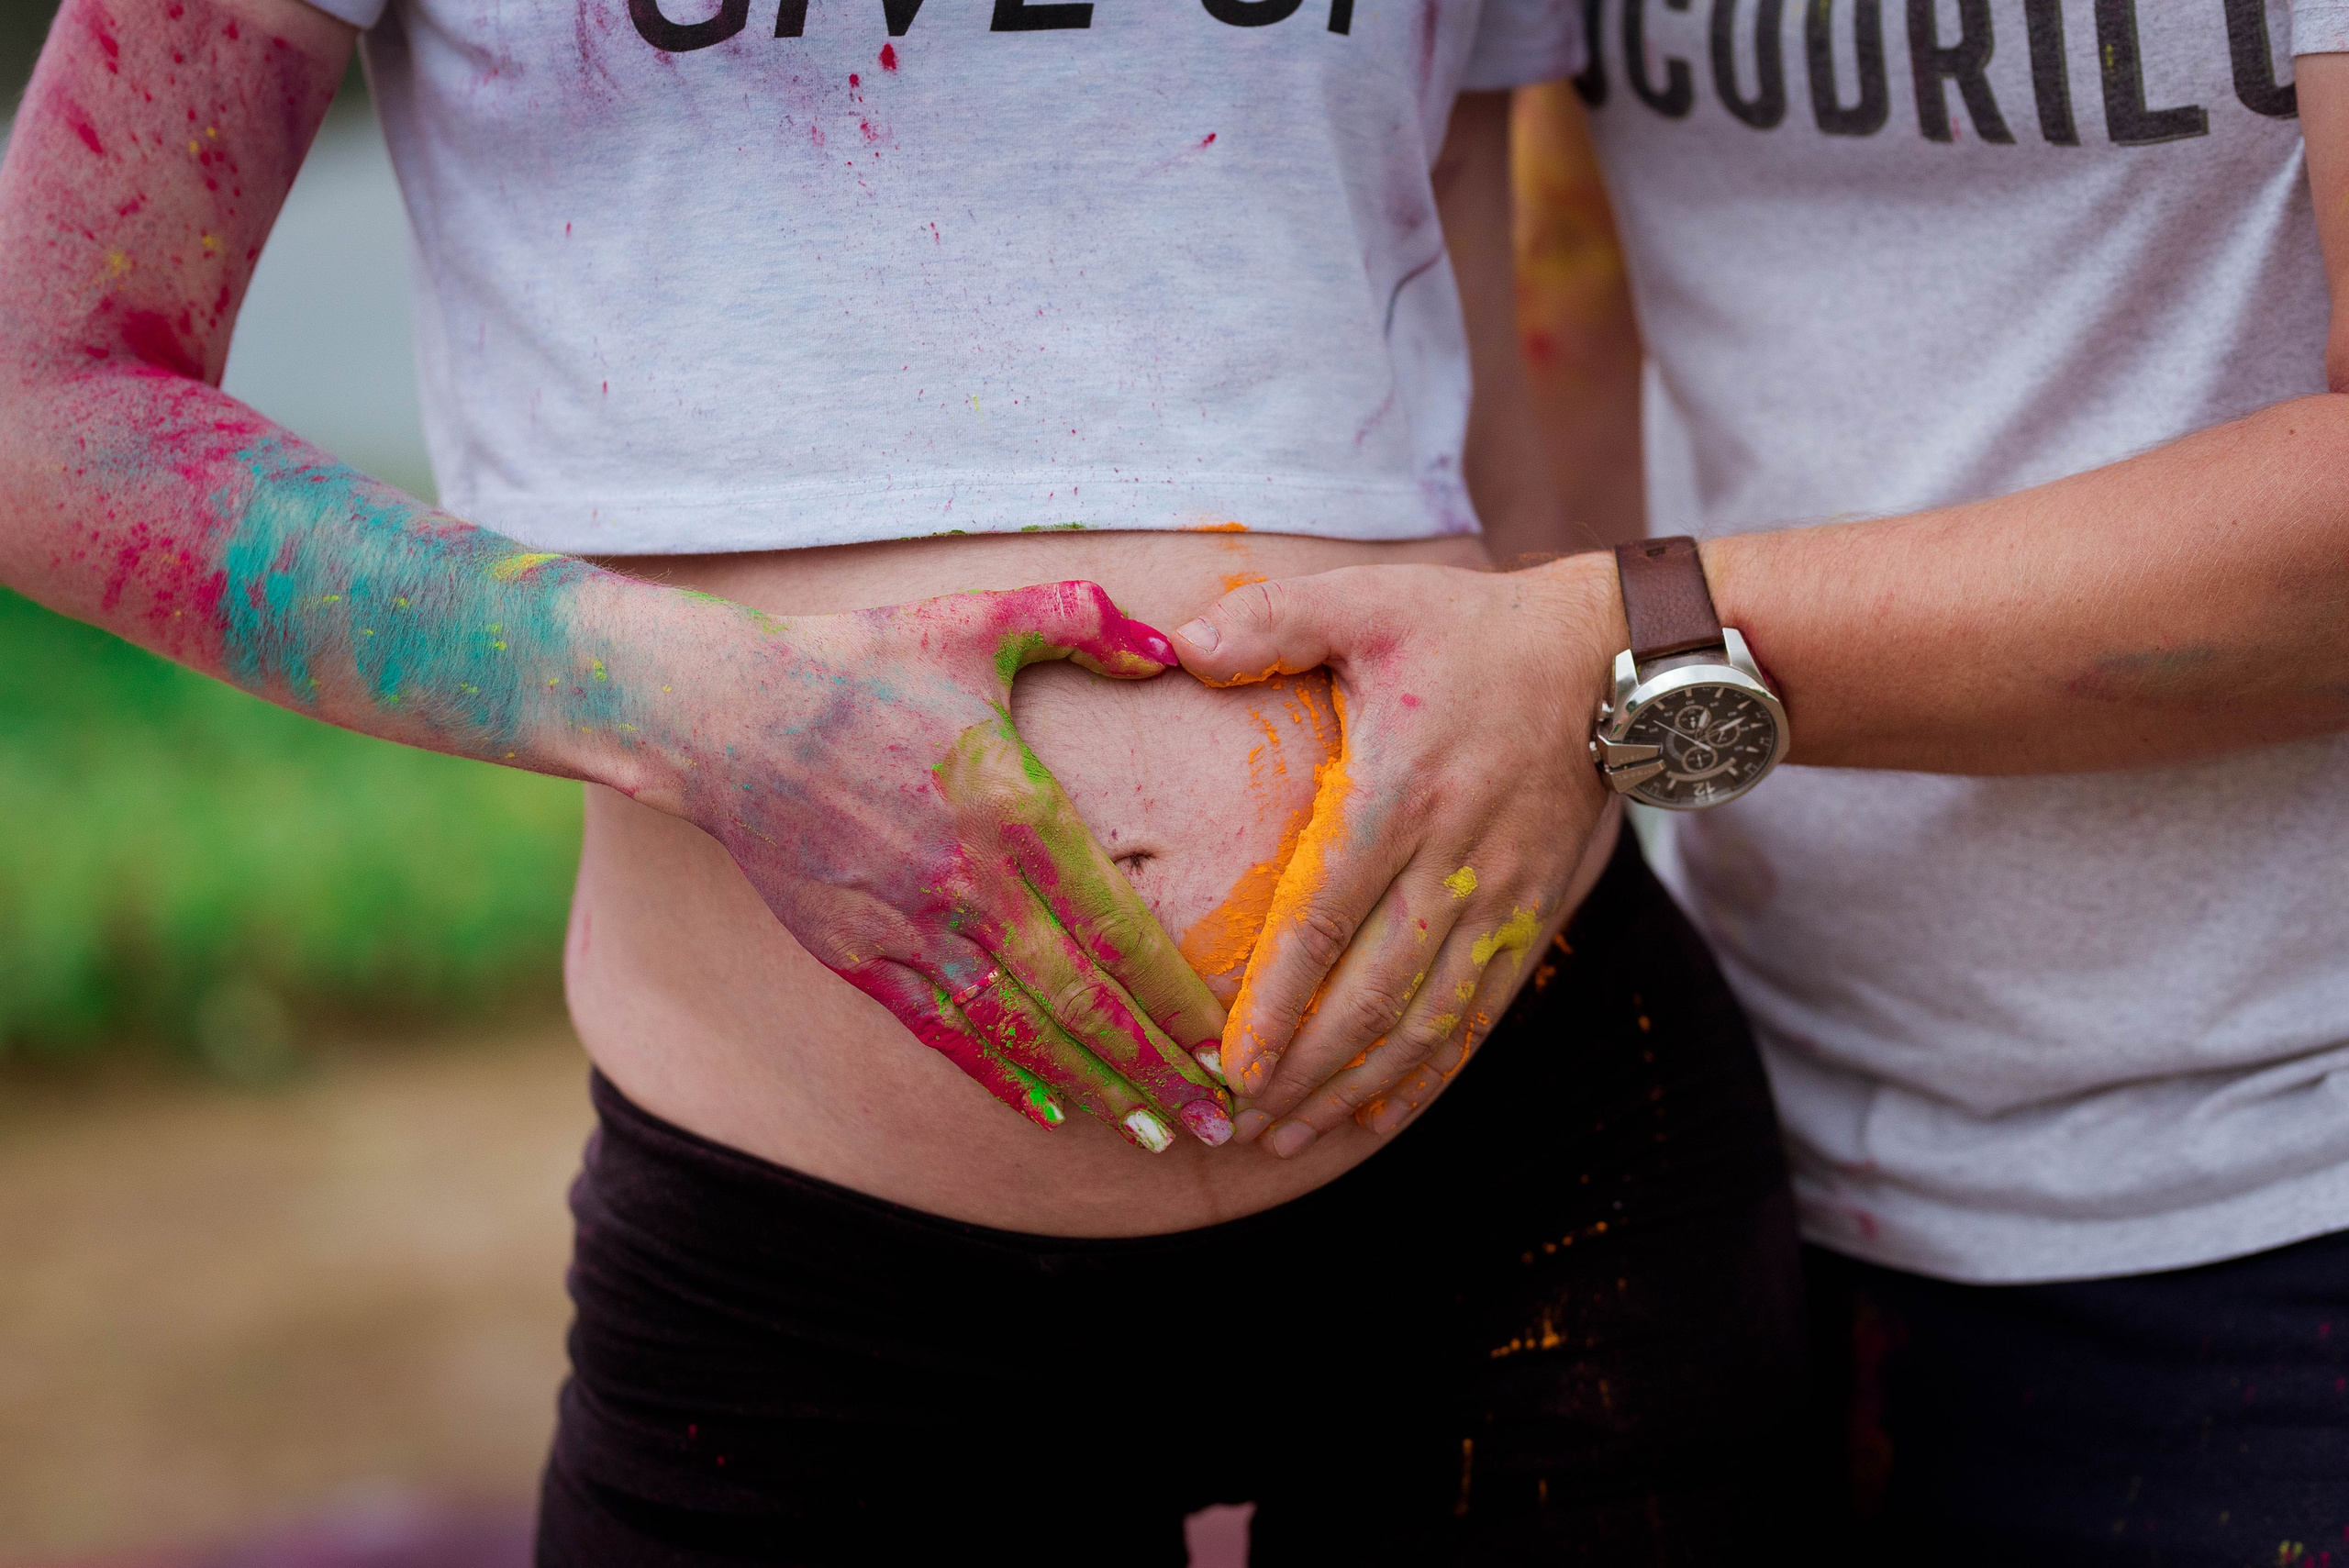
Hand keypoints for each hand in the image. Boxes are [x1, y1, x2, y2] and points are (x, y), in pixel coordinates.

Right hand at [626, 580, 1233, 1151]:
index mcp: (1016, 807)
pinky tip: (1052, 1113)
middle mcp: (969, 884)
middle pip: (1084, 1000)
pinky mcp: (857, 954)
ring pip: (1022, 1031)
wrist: (721, 712)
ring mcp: (910, 928)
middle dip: (1161, 1069)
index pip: (1118, 927)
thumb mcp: (980, 621)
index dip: (1180, 995)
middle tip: (1224, 1120)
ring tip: (1157, 1135)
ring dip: (1096, 1090)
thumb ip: (1088, 621)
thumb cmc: (861, 660)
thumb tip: (1175, 645)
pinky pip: (943, 1032)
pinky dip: (1001, 1077)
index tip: (1233, 1039)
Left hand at [1166, 555, 1624, 1154]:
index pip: (1326, 920)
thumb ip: (1272, 619)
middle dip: (1304, 1068)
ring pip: (1426, 1020)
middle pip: (1371, 993)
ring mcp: (1500, 898)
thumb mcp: (1370, 601)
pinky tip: (1379, 1113)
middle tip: (1242, 1119)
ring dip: (1358, 1086)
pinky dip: (1430, 1073)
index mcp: (1401, 793)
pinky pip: (1480, 1014)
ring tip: (1293, 1134)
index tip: (1230, 1063)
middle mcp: (1453, 861)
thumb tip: (1180, 642)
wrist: (1607, 658)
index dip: (1277, 1002)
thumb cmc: (1472, 630)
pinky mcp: (1533, 913)